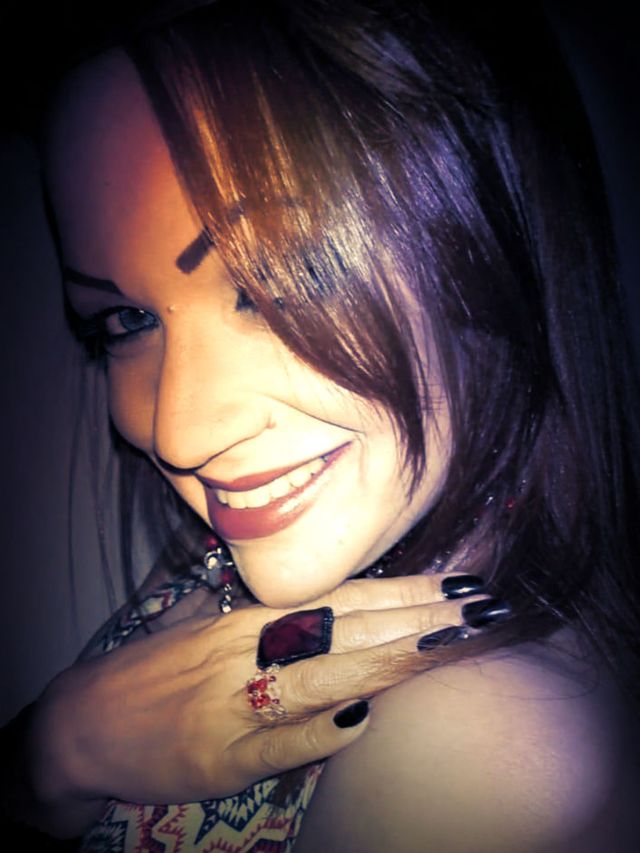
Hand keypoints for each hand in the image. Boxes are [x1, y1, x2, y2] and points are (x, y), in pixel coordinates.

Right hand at [24, 573, 488, 835]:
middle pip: (347, 628)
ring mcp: (236, 703)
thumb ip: (276, 623)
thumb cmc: (159, 672)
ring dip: (387, 661)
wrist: (84, 721)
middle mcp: (250, 649)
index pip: (344, 598)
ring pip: (321, 675)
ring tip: (446, 645)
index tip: (460, 585)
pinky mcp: (220, 757)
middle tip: (481, 609)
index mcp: (253, 618)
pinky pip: (277, 743)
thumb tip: (340, 614)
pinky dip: (318, 732)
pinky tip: (359, 721)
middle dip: (418, 619)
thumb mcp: (216, 629)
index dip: (406, 592)